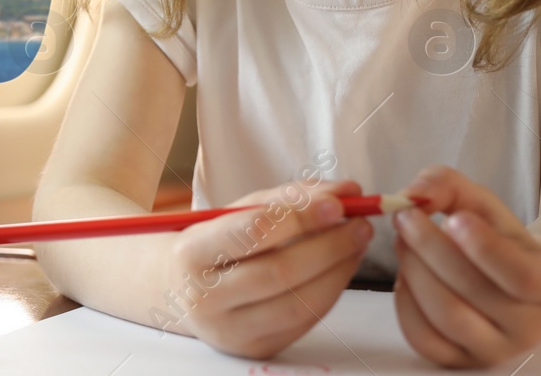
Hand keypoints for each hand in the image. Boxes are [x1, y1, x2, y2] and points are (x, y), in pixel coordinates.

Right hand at [162, 177, 373, 358]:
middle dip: (329, 245)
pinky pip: (304, 320)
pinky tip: (341, 267)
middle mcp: (206, 297)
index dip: (299, 217)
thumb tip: (345, 191)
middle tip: (360, 224)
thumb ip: (288, 198)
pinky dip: (330, 291)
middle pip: (280, 271)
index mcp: (191, 254)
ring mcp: (231, 330)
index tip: (337, 204)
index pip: (250, 232)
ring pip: (299, 301)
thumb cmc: (213, 244)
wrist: (180, 291)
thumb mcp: (236, 212)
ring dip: (339, 270)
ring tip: (357, 242)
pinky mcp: (257, 349)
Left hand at [393, 164, 540, 366]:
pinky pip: (423, 338)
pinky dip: (404, 302)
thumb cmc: (492, 234)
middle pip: (474, 292)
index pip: (523, 276)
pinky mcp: (459, 360)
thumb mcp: (478, 201)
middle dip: (430, 248)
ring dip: (414, 271)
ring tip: (403, 242)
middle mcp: (529, 326)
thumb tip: (413, 194)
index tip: (455, 218)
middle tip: (405, 218)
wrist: (502, 278)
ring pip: (446, 316)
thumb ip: (446, 185)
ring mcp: (495, 349)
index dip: (485, 249)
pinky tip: (406, 275)